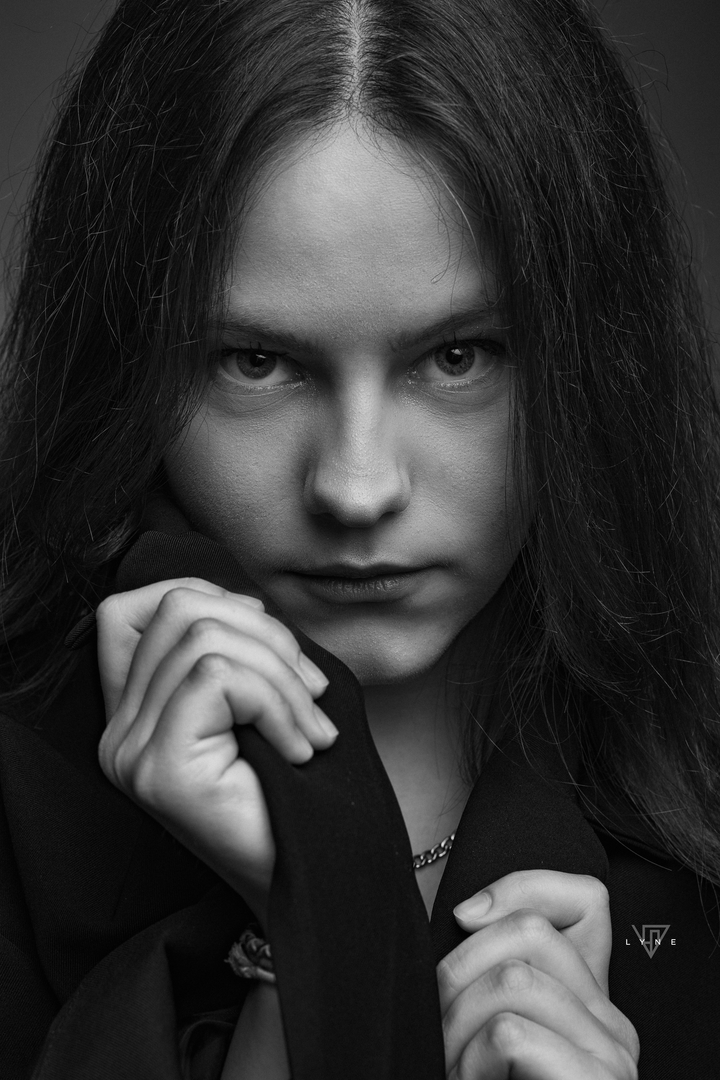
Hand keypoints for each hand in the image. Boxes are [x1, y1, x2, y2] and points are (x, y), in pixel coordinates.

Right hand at [96, 577, 335, 924]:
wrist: (313, 880)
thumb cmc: (296, 792)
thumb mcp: (262, 703)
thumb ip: (234, 650)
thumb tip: (248, 599)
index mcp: (135, 713)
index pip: (125, 609)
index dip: (198, 593)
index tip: (264, 633)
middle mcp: (118, 732)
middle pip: (181, 610)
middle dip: (268, 634)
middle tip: (313, 694)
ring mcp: (129, 751)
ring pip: (205, 640)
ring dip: (284, 676)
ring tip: (313, 730)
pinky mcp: (158, 768)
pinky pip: (219, 678)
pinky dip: (278, 703)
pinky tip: (300, 749)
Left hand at [438, 870, 638, 1078]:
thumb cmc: (489, 1079)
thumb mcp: (483, 1014)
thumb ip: (493, 960)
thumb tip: (469, 912)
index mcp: (595, 998)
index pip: (583, 896)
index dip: (512, 890)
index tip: (462, 920)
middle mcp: (614, 1021)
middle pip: (531, 930)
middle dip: (461, 968)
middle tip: (439, 1018)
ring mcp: (612, 1054)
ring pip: (512, 979)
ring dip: (457, 1022)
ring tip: (449, 1060)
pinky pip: (509, 1032)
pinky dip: (469, 1058)